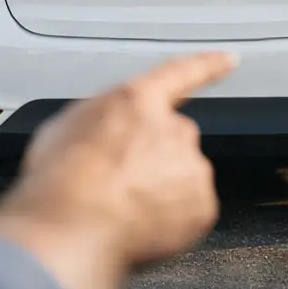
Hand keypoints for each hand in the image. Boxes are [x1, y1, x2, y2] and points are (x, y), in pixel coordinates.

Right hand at [0, 52, 236, 288]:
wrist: (73, 226)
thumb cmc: (60, 179)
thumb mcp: (64, 127)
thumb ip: (98, 121)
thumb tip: (100, 133)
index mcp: (138, 101)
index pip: (181, 74)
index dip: (206, 66)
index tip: (228, 60)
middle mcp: (174, 129)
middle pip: (174, 139)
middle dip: (153, 158)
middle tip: (119, 183)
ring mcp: (191, 168)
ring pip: (182, 177)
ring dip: (161, 191)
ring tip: (122, 210)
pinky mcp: (201, 207)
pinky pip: (190, 213)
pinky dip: (171, 222)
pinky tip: (139, 228)